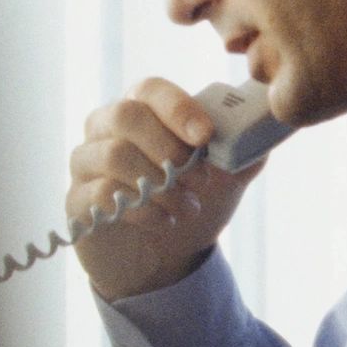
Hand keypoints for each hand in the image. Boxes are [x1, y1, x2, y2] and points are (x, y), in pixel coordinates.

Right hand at [67, 78, 266, 301]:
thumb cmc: (193, 203)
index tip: (206, 136)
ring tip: (188, 207)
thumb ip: (246, 149)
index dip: (177, 108)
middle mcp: (105, 129)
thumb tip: (269, 126)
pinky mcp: (77, 201)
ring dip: (161, 185)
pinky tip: (164, 222)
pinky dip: (141, 210)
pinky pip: (100, 195)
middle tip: (200, 179)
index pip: (149, 89)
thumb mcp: (228, 177)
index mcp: (142, 109)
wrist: (165, 257)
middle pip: (124, 115)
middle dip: (169, 148)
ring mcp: (87, 163)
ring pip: (113, 155)